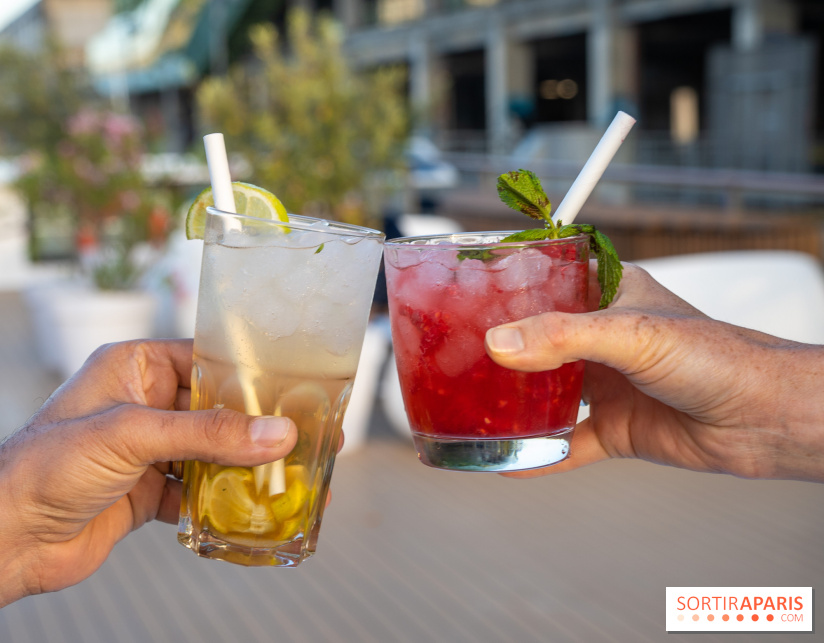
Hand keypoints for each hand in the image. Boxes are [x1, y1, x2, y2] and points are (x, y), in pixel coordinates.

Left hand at [0, 339, 297, 605]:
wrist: (6, 537)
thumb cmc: (47, 465)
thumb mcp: (133, 434)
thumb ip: (208, 433)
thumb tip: (277, 434)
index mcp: (136, 368)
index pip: (207, 361)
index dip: (251, 376)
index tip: (297, 389)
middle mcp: (145, 404)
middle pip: (218, 410)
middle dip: (259, 428)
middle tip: (307, 437)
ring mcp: (148, 450)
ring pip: (212, 452)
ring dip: (247, 468)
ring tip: (293, 477)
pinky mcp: (149, 490)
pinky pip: (198, 490)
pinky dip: (223, 502)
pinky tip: (252, 511)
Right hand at [485, 263, 823, 481]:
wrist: (764, 420)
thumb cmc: (715, 356)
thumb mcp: (631, 333)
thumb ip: (562, 337)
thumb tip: (499, 344)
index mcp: (608, 294)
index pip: (547, 281)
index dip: (507, 288)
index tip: (464, 297)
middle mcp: (603, 337)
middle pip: (538, 340)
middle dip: (501, 351)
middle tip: (457, 357)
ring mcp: (608, 384)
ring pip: (547, 392)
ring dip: (515, 403)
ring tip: (469, 407)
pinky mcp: (616, 427)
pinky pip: (566, 442)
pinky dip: (537, 454)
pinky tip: (506, 461)